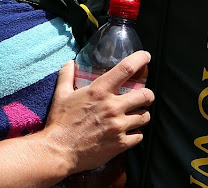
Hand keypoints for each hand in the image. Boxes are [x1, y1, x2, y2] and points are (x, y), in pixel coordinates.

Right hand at [44, 51, 153, 174]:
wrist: (59, 150)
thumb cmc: (60, 121)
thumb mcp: (61, 94)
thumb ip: (67, 76)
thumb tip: (71, 63)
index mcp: (99, 91)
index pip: (126, 69)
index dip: (140, 60)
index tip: (146, 57)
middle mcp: (112, 107)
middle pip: (145, 95)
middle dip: (147, 95)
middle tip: (143, 96)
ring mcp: (119, 126)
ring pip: (145, 117)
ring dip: (141, 114)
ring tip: (134, 116)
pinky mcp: (121, 143)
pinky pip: (139, 136)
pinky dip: (135, 134)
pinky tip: (127, 132)